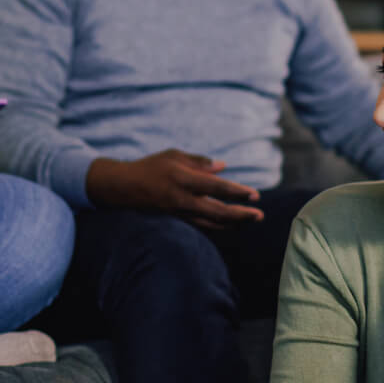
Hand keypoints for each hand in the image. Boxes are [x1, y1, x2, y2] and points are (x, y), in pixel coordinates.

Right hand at [84, 149, 263, 226]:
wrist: (124, 188)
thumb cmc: (151, 167)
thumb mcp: (174, 156)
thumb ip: (200, 162)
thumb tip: (224, 167)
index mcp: (183, 179)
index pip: (216, 188)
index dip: (237, 193)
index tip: (255, 195)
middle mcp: (182, 199)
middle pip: (217, 212)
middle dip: (241, 215)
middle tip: (260, 216)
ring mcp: (179, 212)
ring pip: (211, 223)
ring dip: (234, 224)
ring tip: (252, 221)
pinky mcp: (177, 220)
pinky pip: (203, 226)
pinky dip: (220, 226)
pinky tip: (234, 224)